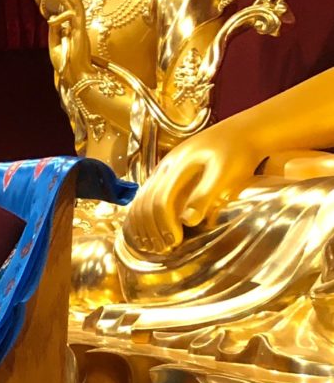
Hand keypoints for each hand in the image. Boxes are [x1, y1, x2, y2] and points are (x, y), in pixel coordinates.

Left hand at [47, 0, 89, 80]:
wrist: (75, 76)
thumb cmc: (65, 64)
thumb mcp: (54, 46)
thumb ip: (54, 32)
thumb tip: (51, 19)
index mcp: (71, 33)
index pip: (67, 15)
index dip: (65, 3)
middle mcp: (76, 29)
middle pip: (73, 9)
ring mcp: (79, 30)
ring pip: (77, 9)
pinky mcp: (81, 32)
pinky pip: (77, 15)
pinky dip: (73, 6)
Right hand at [123, 117, 264, 253]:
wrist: (242, 132)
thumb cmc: (237, 154)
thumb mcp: (226, 174)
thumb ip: (205, 196)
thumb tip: (187, 221)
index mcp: (179, 166)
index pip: (161, 201)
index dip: (164, 225)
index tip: (175, 243)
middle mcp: (166, 166)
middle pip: (146, 201)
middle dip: (151, 228)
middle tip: (163, 250)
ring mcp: (164, 168)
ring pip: (141, 198)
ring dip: (142, 224)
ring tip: (152, 245)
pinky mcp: (167, 172)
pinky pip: (146, 195)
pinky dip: (143, 215)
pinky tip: (148, 229)